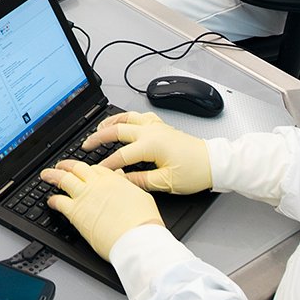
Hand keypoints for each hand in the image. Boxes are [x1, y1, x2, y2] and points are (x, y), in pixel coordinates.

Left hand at [42, 160, 162, 259]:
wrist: (137, 238)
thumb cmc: (143, 222)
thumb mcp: (141, 196)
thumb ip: (128, 185)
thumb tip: (122, 178)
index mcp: (113, 180)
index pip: (96, 168)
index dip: (88, 168)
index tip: (84, 170)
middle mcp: (97, 185)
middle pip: (77, 168)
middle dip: (66, 165)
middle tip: (61, 165)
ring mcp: (85, 197)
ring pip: (63, 180)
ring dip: (53, 176)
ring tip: (46, 175)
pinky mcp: (76, 213)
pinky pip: (59, 202)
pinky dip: (53, 200)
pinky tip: (50, 201)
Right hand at [86, 112, 210, 193]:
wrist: (214, 162)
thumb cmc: (195, 172)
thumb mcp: (166, 182)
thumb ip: (140, 180)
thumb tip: (122, 179)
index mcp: (151, 145)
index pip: (120, 155)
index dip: (106, 164)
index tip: (97, 172)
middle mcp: (152, 132)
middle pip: (117, 129)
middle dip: (98, 137)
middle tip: (85, 144)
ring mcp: (156, 127)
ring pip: (127, 117)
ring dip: (110, 122)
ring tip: (98, 129)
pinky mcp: (162, 127)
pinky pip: (139, 116)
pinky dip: (126, 117)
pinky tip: (122, 121)